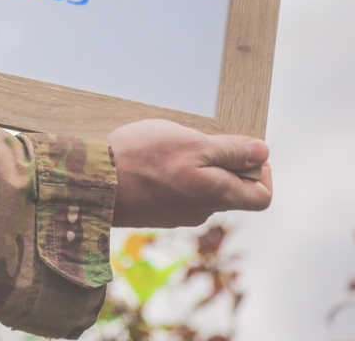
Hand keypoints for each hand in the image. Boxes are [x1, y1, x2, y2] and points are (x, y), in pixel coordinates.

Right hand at [108, 118, 272, 226]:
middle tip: (195, 140)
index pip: (262, 196)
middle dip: (221, 163)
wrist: (92, 181)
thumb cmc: (141, 159)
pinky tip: (149, 161)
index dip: (259, 171)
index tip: (240, 150)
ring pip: (202, 189)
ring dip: (194, 167)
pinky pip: (177, 193)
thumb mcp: (191, 143)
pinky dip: (172, 176)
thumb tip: (262, 152)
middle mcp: (203, 211)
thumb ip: (230, 150)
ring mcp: (178, 214)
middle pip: (231, 190)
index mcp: (217, 195)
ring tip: (166, 147)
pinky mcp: (156, 212)